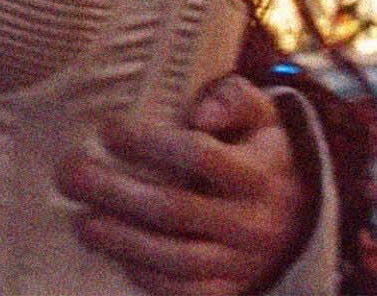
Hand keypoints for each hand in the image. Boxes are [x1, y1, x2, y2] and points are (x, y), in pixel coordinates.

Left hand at [57, 75, 313, 295]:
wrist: (307, 216)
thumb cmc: (265, 152)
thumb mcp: (263, 116)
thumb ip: (233, 99)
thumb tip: (200, 112)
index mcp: (260, 174)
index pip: (199, 155)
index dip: (150, 143)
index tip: (107, 130)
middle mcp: (253, 222)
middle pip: (176, 210)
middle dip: (116, 193)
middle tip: (70, 176)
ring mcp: (243, 262)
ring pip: (177, 259)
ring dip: (123, 242)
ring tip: (82, 223)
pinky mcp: (233, 290)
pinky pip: (187, 293)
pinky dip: (149, 279)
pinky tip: (118, 258)